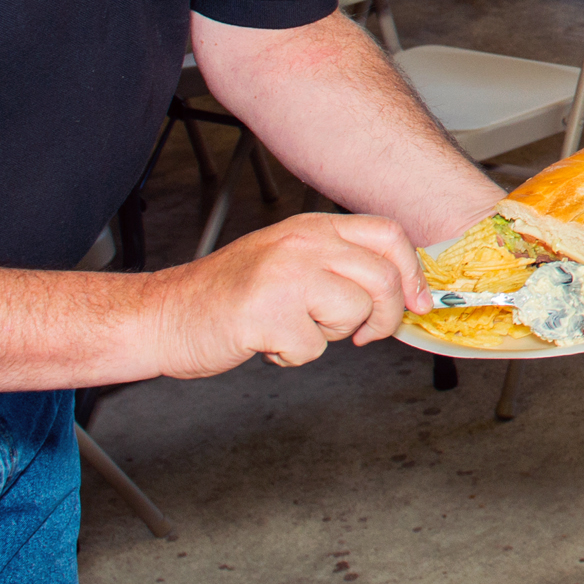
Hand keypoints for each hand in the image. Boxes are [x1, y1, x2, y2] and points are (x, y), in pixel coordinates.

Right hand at [147, 212, 425, 375]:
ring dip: (330, 335)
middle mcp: (302, 243)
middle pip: (382, 277)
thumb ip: (339, 265)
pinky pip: (313, 348)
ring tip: (292, 328)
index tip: (419, 302)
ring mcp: (285, 275)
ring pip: (354, 313)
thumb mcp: (289, 260)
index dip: (413, 272)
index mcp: (311, 227)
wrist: (164, 315)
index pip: (387, 234)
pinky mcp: (267, 313)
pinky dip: (292, 356)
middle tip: (363, 335)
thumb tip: (403, 289)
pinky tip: (265, 341)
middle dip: (384, 317)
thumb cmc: (229, 295)